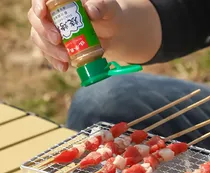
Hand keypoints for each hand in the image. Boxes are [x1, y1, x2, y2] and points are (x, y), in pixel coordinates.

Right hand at [28, 0, 160, 71]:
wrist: (112, 33)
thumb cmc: (109, 15)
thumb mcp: (109, 8)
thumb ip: (101, 6)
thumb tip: (91, 11)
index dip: (38, 4)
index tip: (42, 13)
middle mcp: (52, 13)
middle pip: (36, 19)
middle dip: (44, 31)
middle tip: (58, 40)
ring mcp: (52, 30)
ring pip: (39, 38)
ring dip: (50, 50)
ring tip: (66, 57)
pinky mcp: (56, 46)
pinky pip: (48, 53)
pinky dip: (54, 61)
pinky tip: (64, 67)